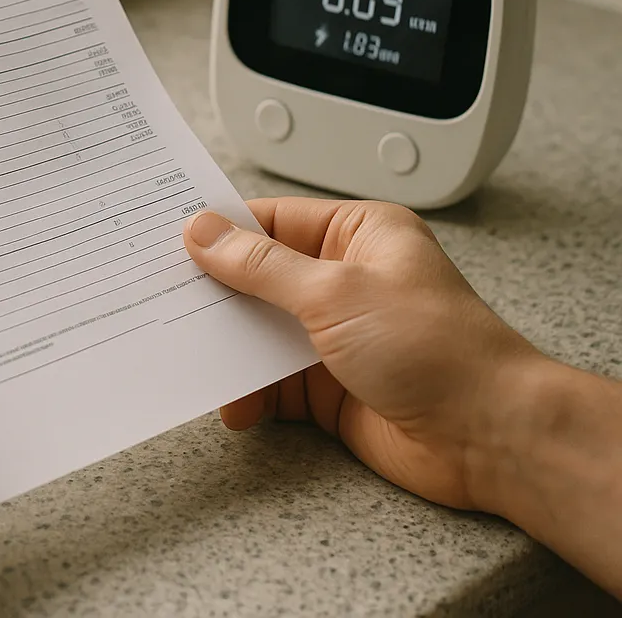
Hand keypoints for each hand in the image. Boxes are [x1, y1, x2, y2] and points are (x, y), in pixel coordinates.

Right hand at [183, 199, 542, 511]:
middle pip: (261, 277)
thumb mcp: (335, 291)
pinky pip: (271, 380)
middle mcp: (345, 279)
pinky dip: (249, 391)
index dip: (224, 229)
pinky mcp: (329, 384)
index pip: (273, 220)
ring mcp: (336, 333)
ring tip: (193, 354)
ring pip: (261, 331)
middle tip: (169, 298)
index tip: (175, 239)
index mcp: (358, 234)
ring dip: (230, 346)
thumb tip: (206, 234)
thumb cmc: (438, 349)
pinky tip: (235, 402)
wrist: (489, 438)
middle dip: (219, 293)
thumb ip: (262, 266)